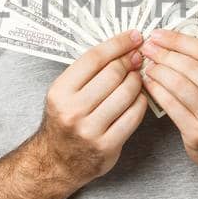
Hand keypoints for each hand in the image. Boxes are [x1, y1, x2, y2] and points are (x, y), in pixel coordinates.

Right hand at [35, 29, 148, 188]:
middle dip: (130, 61)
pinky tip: (138, 98)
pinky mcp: (107, 145)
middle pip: (113, 73)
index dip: (118, 43)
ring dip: (137, 81)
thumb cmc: (64, 122)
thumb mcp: (65, 93)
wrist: (56, 162)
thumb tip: (124, 48)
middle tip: (137, 58)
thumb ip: (89, 72)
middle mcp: (73, 110)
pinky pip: (134, 115)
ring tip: (137, 78)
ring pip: (127, 93)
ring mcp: (90, 130)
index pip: (94, 58)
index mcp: (60, 91)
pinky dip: (141, 102)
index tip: (134, 36)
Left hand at [139, 27, 197, 174]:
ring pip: (177, 85)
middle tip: (148, 48)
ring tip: (148, 65)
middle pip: (188, 67)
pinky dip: (156, 90)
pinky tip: (149, 83)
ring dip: (158, 71)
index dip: (178, 40)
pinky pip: (171, 105)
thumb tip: (175, 42)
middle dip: (164, 54)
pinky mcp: (197, 133)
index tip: (159, 34)